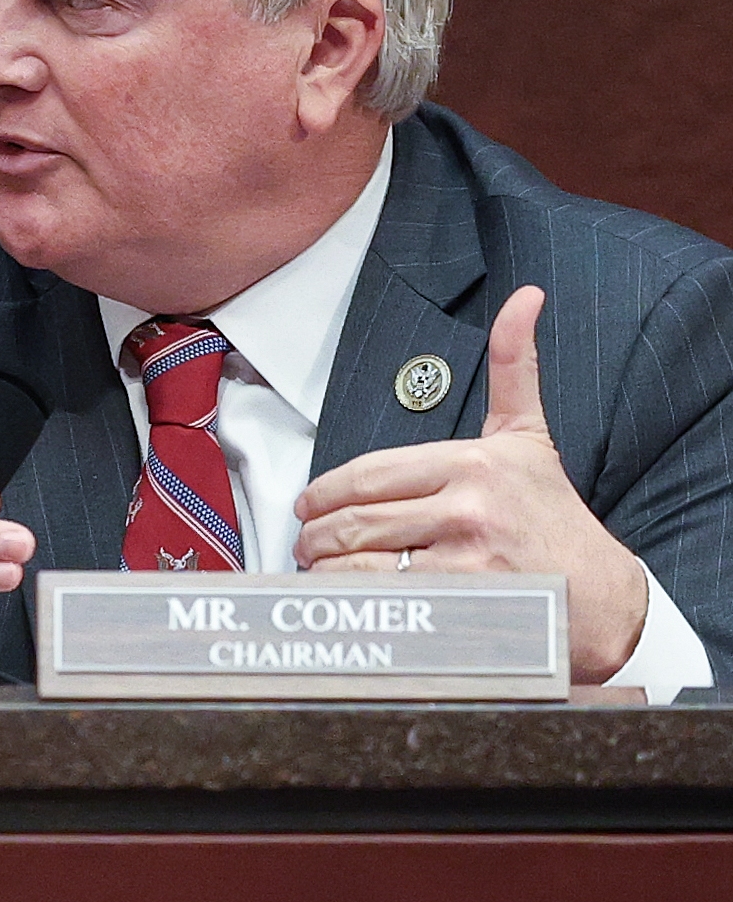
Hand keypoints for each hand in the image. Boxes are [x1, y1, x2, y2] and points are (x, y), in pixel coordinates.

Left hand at [293, 286, 651, 681]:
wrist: (596, 592)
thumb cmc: (552, 516)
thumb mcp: (529, 436)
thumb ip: (514, 369)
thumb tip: (523, 300)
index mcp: (475, 463)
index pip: (367, 475)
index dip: (323, 493)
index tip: (306, 505)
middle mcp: (470, 506)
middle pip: (355, 520)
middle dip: (315, 534)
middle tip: (305, 541)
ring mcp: (465, 557)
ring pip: (359, 560)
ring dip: (325, 567)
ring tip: (319, 566)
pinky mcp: (461, 601)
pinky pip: (379, 597)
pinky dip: (349, 597)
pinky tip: (344, 594)